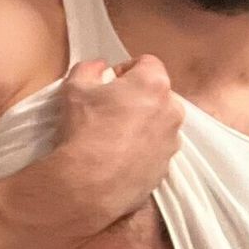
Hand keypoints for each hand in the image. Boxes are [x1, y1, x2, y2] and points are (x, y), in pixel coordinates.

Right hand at [52, 55, 183, 229]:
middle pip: (157, 94)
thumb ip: (90, 68)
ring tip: (116, 136)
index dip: (126, 70)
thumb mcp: (75, 86)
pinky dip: (144, 148)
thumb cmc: (85, 130)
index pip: (147, 63)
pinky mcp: (167, 169)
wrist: (90, 185)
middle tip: (112, 110)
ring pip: (159, 123)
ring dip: (143, 123)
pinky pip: (157, 150)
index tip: (109, 84)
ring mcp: (172, 143)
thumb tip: (100, 68)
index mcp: (154, 84)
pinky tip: (121, 156)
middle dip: (138, 97)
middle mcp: (172, 112)